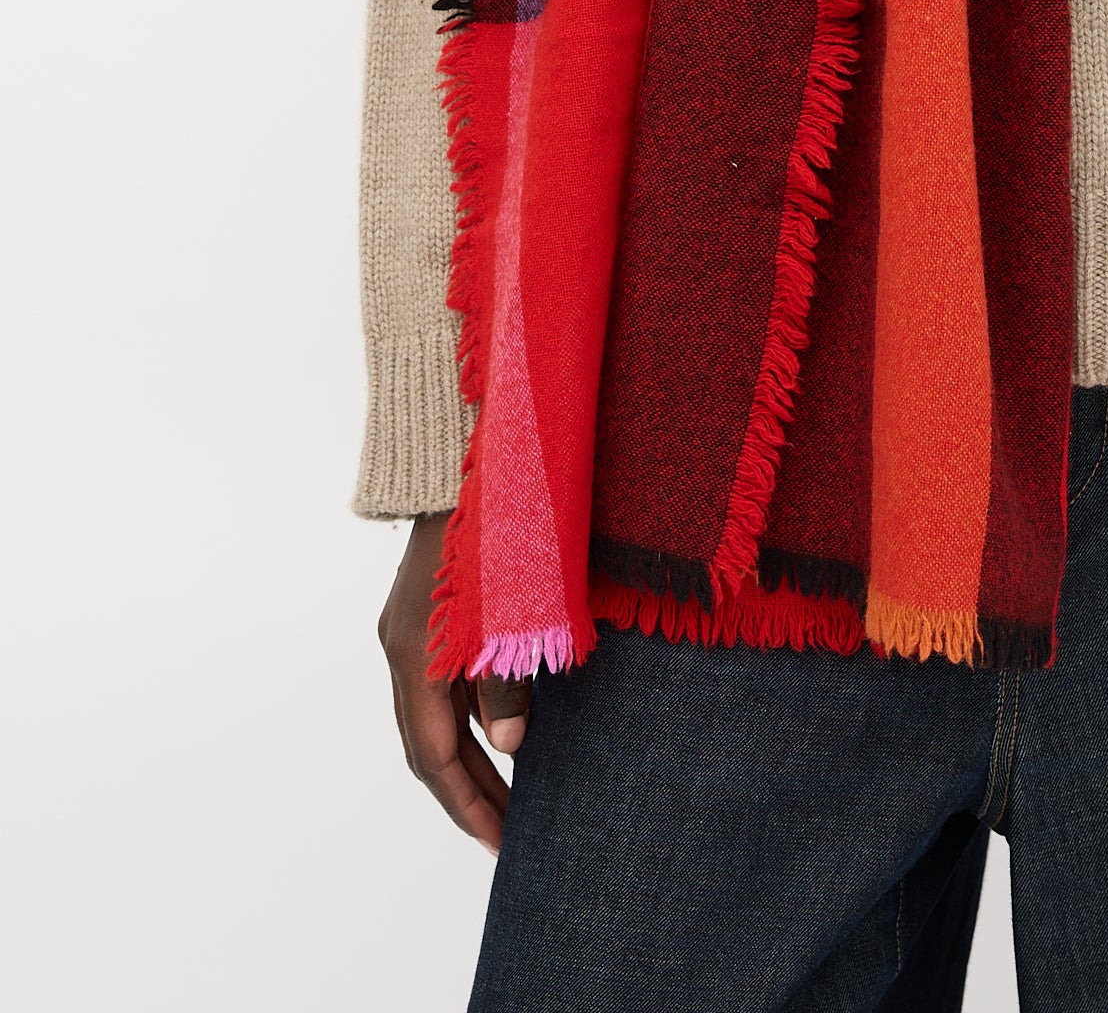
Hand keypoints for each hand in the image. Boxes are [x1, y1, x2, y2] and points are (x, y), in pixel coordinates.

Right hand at [379, 511, 532, 851]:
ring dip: (475, 756)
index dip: (468, 805)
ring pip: (440, 713)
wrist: (467, 448)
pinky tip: (509, 727)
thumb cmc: (496, 523)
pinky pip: (447, 681)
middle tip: (510, 835)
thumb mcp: (512, 609)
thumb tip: (512, 749)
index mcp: (415, 656)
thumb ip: (508, 684)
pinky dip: (476, 714)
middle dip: (471, 793)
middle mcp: (405, 646)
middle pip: (433, 743)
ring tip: (515, 795)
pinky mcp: (432, 606)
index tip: (500, 845)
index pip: (435, 757)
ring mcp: (414, 624)